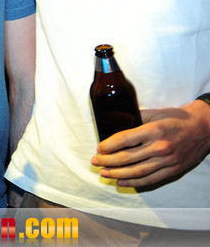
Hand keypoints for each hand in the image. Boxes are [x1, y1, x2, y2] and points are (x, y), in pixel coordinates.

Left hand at [91, 100, 209, 187]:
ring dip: (117, 173)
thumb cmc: (177, 118)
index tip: (98, 148)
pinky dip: (134, 182)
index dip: (108, 145)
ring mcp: (167, 161)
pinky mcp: (174, 170)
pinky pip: (151, 179)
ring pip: (137, 171)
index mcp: (153, 130)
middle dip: (108, 161)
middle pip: (127, 157)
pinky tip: (121, 181)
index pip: (124, 139)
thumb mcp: (156, 113)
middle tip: (95, 161)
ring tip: (104, 173)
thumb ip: (136, 117)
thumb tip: (115, 121)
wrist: (204, 128)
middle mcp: (160, 147)